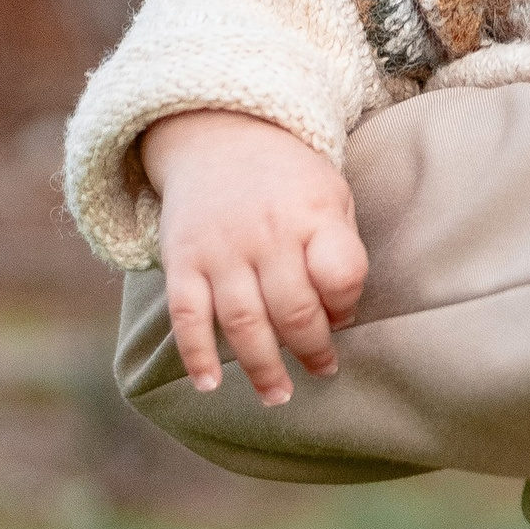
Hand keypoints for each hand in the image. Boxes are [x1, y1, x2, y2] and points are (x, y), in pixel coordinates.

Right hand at [142, 110, 368, 404]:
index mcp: (314, 214)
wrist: (219, 132)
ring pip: (242, 321)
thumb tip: (340, 318)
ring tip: (278, 395)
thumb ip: (340, 251)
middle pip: (292, 308)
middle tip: (322, 371)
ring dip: (260, 366)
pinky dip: (196, 354)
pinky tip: (209, 384)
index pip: (341, 272)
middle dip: (311, 349)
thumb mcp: (331, 195)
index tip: (345, 320)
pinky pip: (187, 315)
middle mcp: (266, 234)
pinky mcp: (182, 261)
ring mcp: (220, 249)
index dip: (347, 305)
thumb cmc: (289, 179)